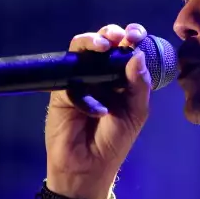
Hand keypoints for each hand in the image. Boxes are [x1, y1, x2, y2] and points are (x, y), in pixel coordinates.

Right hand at [46, 23, 153, 198]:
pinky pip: (69, 74)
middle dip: (113, 33)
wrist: (87, 166)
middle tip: (121, 36)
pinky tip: (95, 105)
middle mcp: (102, 75)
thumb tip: (137, 54)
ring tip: (103, 45)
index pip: (128, 50)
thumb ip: (138, 84)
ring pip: (82, 49)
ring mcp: (81, 79)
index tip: (137, 35)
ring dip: (92, 41)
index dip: (133, 37)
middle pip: (105, 43)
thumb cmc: (115, 140)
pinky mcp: (61, 89)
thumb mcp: (135, 112)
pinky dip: (82, 84)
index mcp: (124, 78)